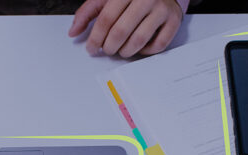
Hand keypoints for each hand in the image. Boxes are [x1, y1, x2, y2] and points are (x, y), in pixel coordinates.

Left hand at [68, 0, 182, 57]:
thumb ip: (88, 12)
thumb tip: (73, 32)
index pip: (106, 19)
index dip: (95, 37)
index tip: (91, 48)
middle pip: (121, 31)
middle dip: (109, 47)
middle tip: (107, 50)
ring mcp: (162, 9)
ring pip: (139, 40)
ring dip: (125, 52)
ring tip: (121, 50)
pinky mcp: (174, 20)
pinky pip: (158, 45)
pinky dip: (146, 51)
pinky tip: (139, 47)